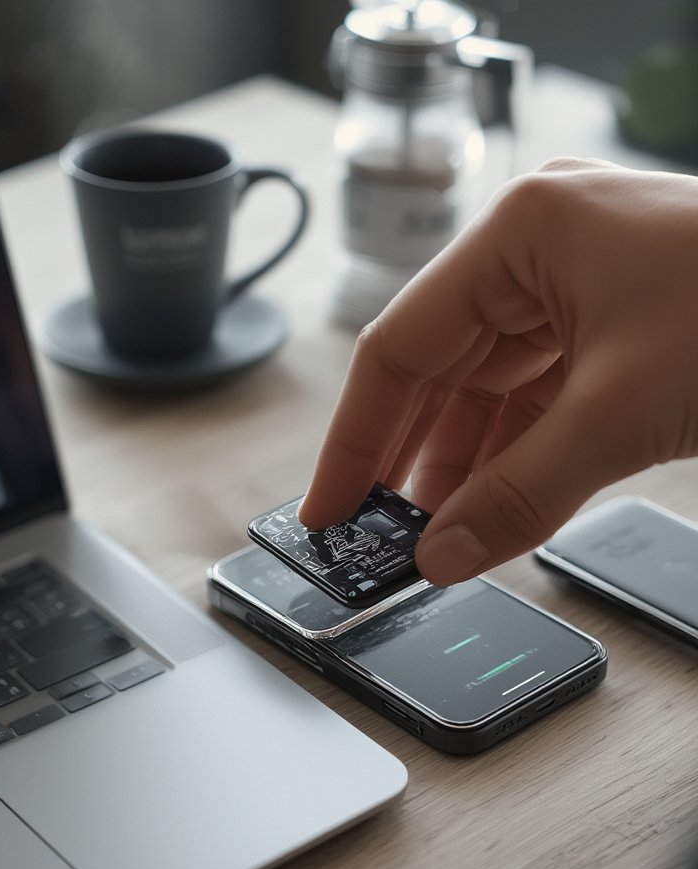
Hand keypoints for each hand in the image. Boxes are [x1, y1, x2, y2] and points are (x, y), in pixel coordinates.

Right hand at [299, 158, 697, 585]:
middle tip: (376, 536)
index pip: (399, 347)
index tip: (328, 507)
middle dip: (408, 460)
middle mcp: (539, 248)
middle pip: (439, 370)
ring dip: (462, 466)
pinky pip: (538, 398)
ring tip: (431, 537)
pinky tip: (489, 504)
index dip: (354, 437)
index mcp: (521, 232)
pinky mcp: (612, 323)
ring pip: (488, 390)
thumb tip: (442, 556)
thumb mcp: (619, 414)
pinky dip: (514, 455)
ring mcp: (577, 285)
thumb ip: (518, 494)